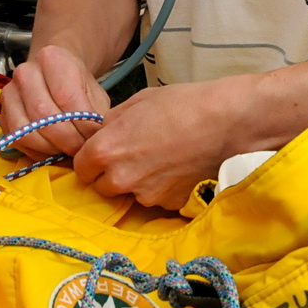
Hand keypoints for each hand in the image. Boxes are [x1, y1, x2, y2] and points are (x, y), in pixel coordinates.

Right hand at [2, 44, 110, 158]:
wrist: (54, 77)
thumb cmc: (77, 87)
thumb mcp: (95, 96)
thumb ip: (95, 117)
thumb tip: (93, 142)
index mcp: (52, 58)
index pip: (66, 97)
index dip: (81, 125)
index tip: (93, 138)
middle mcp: (25, 72)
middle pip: (43, 115)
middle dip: (66, 140)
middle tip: (81, 149)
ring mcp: (10, 94)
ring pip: (26, 131)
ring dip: (50, 149)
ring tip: (67, 150)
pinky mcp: (3, 116)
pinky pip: (18, 141)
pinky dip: (37, 152)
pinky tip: (53, 150)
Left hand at [73, 77, 244, 207]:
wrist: (226, 124)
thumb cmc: (182, 104)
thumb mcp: (137, 102)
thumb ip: (112, 122)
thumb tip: (103, 132)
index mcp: (106, 150)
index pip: (80, 168)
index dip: (90, 159)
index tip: (102, 153)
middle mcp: (121, 179)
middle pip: (102, 186)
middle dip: (110, 174)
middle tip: (132, 156)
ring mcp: (146, 196)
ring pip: (130, 194)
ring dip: (137, 183)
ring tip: (160, 159)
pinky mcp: (169, 205)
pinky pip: (156, 199)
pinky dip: (161, 188)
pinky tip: (176, 168)